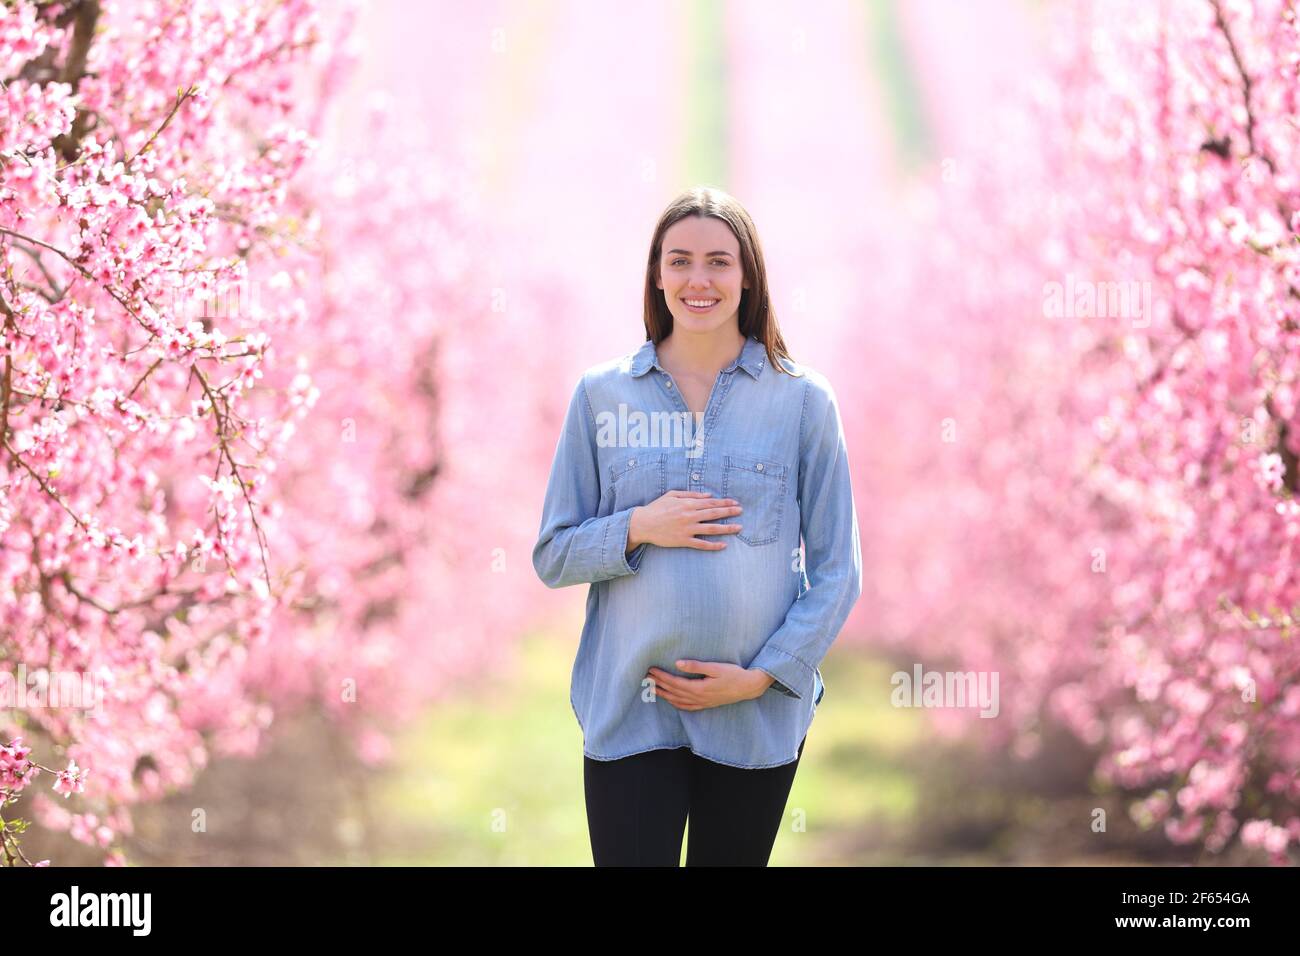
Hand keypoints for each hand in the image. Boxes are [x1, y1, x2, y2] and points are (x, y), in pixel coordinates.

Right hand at [627, 491, 742, 550]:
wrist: (642, 524)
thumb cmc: (656, 508)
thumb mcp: (672, 495)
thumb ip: (691, 494)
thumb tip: (708, 495)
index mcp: (687, 504)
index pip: (710, 502)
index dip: (724, 502)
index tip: (735, 502)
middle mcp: (689, 516)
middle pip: (714, 514)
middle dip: (729, 512)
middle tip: (741, 511)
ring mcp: (687, 529)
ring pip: (711, 528)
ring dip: (727, 528)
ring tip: (739, 527)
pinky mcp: (683, 541)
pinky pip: (701, 544)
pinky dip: (713, 545)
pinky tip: (723, 545)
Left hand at [644, 660, 772, 709]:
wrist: (748, 687)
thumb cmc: (733, 674)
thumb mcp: (715, 667)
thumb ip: (696, 666)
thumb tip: (677, 663)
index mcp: (699, 688)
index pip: (674, 682)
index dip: (661, 677)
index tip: (651, 670)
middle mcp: (698, 698)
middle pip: (673, 692)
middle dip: (658, 684)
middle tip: (645, 677)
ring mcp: (702, 703)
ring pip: (677, 701)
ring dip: (664, 695)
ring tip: (652, 688)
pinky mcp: (706, 704)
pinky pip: (687, 707)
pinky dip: (676, 704)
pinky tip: (670, 700)